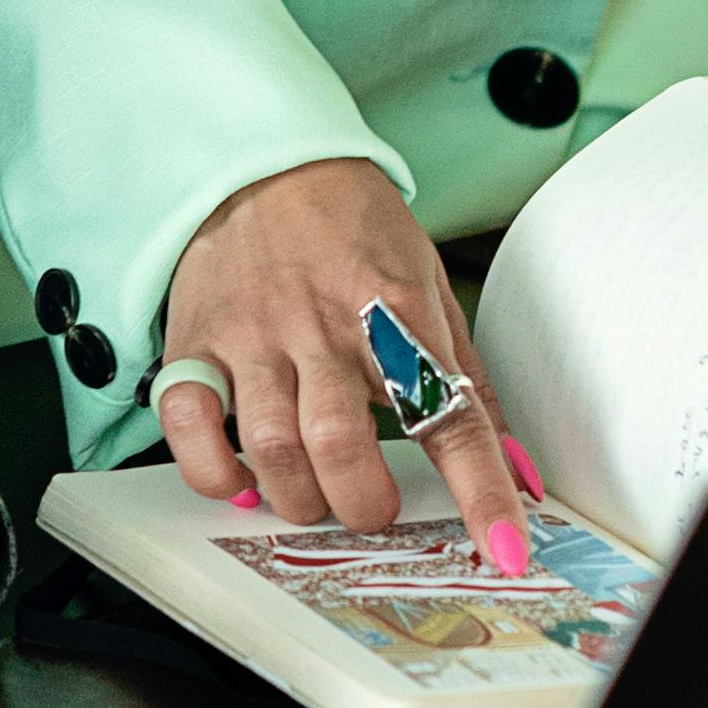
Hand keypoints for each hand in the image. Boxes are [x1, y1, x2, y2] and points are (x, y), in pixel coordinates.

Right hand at [154, 160, 532, 569]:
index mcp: (396, 309)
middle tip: (371, 505)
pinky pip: (189, 421)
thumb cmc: (354, 228)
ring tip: (313, 495)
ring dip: (298, 496)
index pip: (449, 414)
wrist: (267, 159)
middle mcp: (323, 323)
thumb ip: (468, 381)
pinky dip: (213, 470)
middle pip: (344, 443)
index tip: (505, 548)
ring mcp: (254, 333)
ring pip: (272, 444)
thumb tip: (518, 469)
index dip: (481, 492)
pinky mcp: (197, 339)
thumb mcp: (430, 288)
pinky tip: (240, 478)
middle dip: (364, 503)